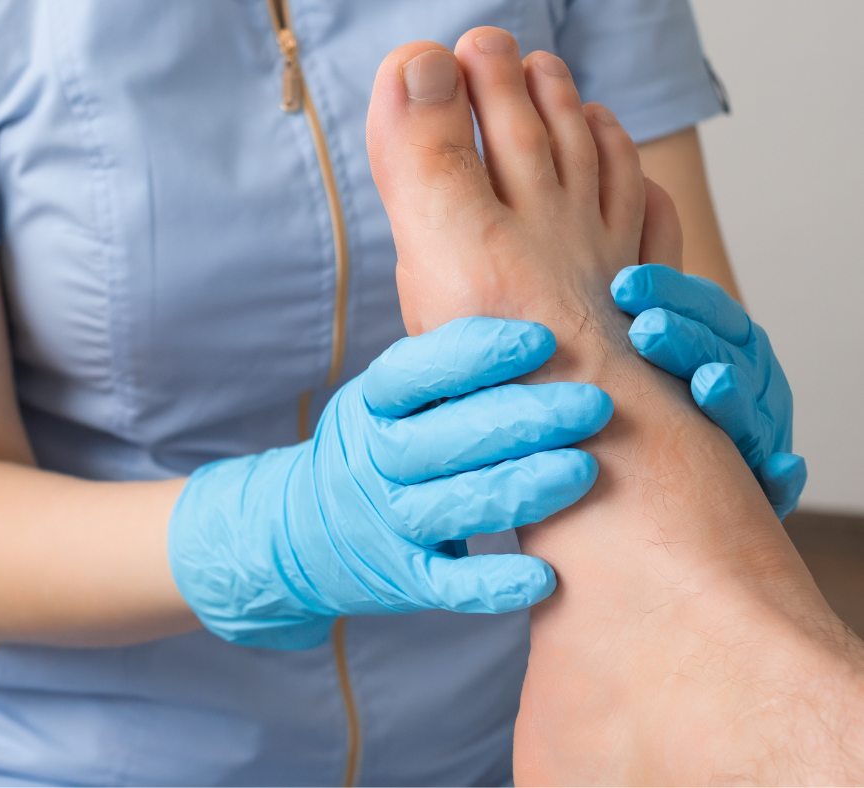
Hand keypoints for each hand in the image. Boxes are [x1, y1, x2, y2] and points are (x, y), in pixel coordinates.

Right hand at [169, 317, 613, 648]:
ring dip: (520, 488)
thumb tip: (537, 314)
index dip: (478, 353)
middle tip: (594, 404)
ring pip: (454, 505)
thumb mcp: (387, 400)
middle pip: (445, 437)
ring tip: (585, 470)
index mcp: (371, 404)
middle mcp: (374, 460)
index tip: (543, 339)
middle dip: (523, 418)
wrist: (304, 533)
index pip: (414, 371)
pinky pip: (448, 584)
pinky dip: (493, 583)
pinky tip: (545, 574)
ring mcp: (386, 522)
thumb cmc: (378, 446)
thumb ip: (445, 371)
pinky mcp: (402, 578)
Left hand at [611, 264, 806, 518]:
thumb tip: (619, 224)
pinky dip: (784, 476)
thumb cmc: (653, 385)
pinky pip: (780, 481)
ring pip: (750, 411)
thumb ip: (632, 303)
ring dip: (731, 396)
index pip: (705, 306)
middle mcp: (751, 378)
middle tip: (644, 330)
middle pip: (723, 353)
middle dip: (685, 340)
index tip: (621, 284)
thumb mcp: (645, 341)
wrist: (677, 464)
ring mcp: (762, 427)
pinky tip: (779, 470)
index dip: (669, 292)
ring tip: (707, 383)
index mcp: (729, 337)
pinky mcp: (765, 481)